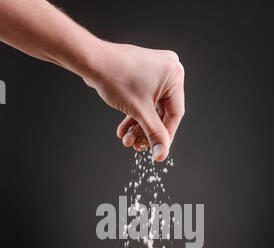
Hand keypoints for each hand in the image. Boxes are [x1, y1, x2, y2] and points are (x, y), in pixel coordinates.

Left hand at [83, 42, 184, 160]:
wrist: (92, 62)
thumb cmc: (116, 77)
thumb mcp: (140, 111)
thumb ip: (154, 134)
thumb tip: (162, 154)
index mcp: (175, 75)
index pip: (175, 114)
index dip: (166, 135)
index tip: (158, 150)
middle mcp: (168, 71)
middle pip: (162, 112)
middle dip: (147, 131)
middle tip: (138, 146)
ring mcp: (155, 72)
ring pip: (150, 108)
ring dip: (138, 126)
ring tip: (128, 140)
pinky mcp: (142, 75)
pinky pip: (143, 100)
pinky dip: (134, 115)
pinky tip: (124, 130)